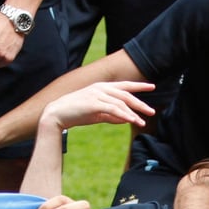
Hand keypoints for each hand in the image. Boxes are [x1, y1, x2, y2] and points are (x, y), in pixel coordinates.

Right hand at [42, 82, 156, 131]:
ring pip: (121, 103)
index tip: (152, 87)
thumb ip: (111, 116)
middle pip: (126, 94)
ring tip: (142, 122)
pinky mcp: (94, 103)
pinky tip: (132, 121)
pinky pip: (114, 109)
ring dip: (133, 113)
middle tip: (152, 111)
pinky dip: (124, 115)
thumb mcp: (97, 114)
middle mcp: (101, 88)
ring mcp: (97, 94)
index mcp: (102, 88)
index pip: (124, 85)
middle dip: (140, 103)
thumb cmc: (76, 114)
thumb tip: (126, 119)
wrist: (57, 114)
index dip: (139, 86)